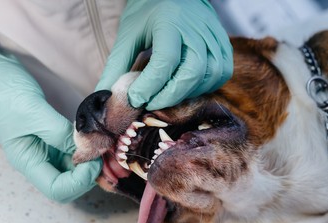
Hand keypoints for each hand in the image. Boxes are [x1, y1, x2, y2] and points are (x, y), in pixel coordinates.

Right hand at [0, 39, 101, 202]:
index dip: (79, 182)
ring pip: (76, 169)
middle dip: (90, 174)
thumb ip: (59, 133)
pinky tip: (98, 139)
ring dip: (92, 162)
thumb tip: (85, 148)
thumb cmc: (6, 94)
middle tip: (104, 152)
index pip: (57, 189)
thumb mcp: (33, 112)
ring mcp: (49, 151)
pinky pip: (76, 152)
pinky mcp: (56, 139)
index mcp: (28, 161)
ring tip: (104, 145)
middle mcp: (40, 161)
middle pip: (70, 184)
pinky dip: (89, 150)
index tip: (94, 160)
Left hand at [96, 0, 232, 110]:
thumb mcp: (128, 34)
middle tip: (150, 103)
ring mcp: (214, 37)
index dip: (150, 86)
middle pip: (192, 72)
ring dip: (186, 93)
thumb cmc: (149, 14)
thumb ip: (117, 65)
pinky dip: (203, 87)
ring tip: (166, 95)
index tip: (134, 99)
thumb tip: (103, 96)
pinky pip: (220, 74)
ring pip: (209, 76)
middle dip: (169, 96)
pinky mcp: (224, 46)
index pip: (165, 60)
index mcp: (170, 21)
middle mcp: (197, 28)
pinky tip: (186, 87)